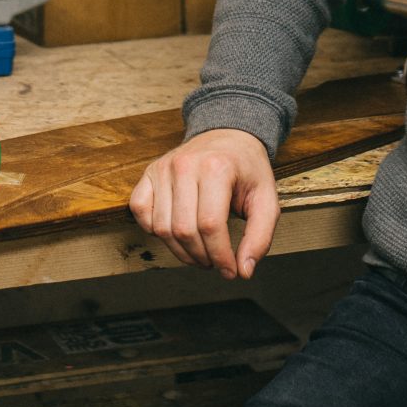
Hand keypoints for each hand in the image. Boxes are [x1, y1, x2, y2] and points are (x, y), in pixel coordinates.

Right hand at [128, 127, 277, 279]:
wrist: (228, 135)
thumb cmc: (247, 170)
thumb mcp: (266, 199)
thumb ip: (260, 236)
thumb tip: (243, 270)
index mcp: (216, 168)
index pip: (211, 225)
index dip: (220, 256)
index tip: (231, 271)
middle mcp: (185, 165)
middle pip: (184, 230)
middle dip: (201, 257)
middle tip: (215, 263)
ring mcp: (163, 168)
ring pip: (161, 227)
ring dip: (180, 251)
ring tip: (200, 253)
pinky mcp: (149, 173)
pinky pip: (140, 211)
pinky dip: (154, 231)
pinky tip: (176, 233)